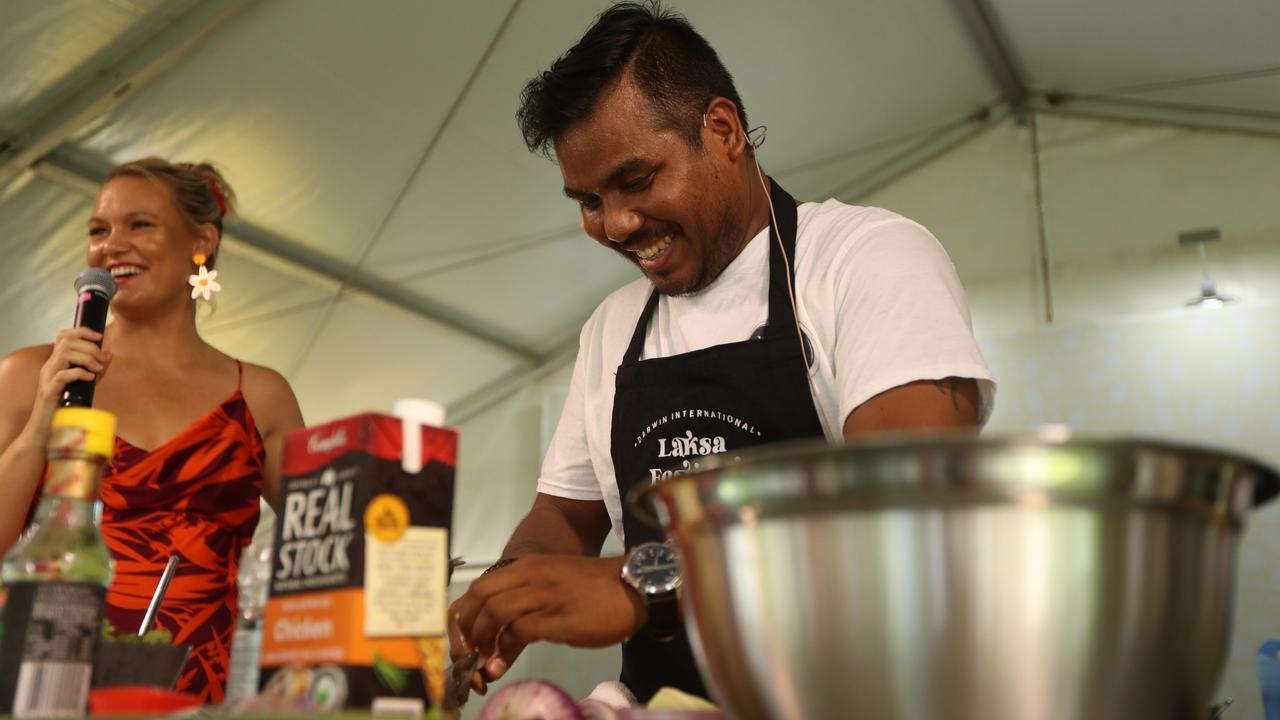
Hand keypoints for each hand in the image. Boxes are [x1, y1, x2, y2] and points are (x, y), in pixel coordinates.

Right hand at [30, 328, 110, 428]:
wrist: (48, 428)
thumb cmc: (66, 406)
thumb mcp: (86, 384)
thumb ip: (98, 369)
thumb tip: (109, 354)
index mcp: (56, 363)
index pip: (63, 336)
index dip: (81, 331)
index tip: (99, 337)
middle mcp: (49, 367)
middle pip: (66, 342)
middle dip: (89, 347)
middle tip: (102, 359)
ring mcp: (47, 379)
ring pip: (63, 354)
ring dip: (85, 358)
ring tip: (97, 368)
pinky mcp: (49, 392)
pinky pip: (62, 376)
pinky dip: (79, 373)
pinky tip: (90, 378)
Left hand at [447, 555, 644, 694]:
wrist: (634, 587)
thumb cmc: (595, 591)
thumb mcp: (554, 587)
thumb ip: (527, 605)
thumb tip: (501, 639)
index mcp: (527, 567)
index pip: (480, 587)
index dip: (465, 615)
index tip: (465, 641)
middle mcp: (529, 575)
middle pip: (479, 597)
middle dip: (466, 629)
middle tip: (469, 655)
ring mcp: (542, 594)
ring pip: (493, 613)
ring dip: (481, 642)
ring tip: (482, 665)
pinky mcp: (555, 616)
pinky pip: (517, 632)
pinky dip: (503, 652)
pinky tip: (500, 667)